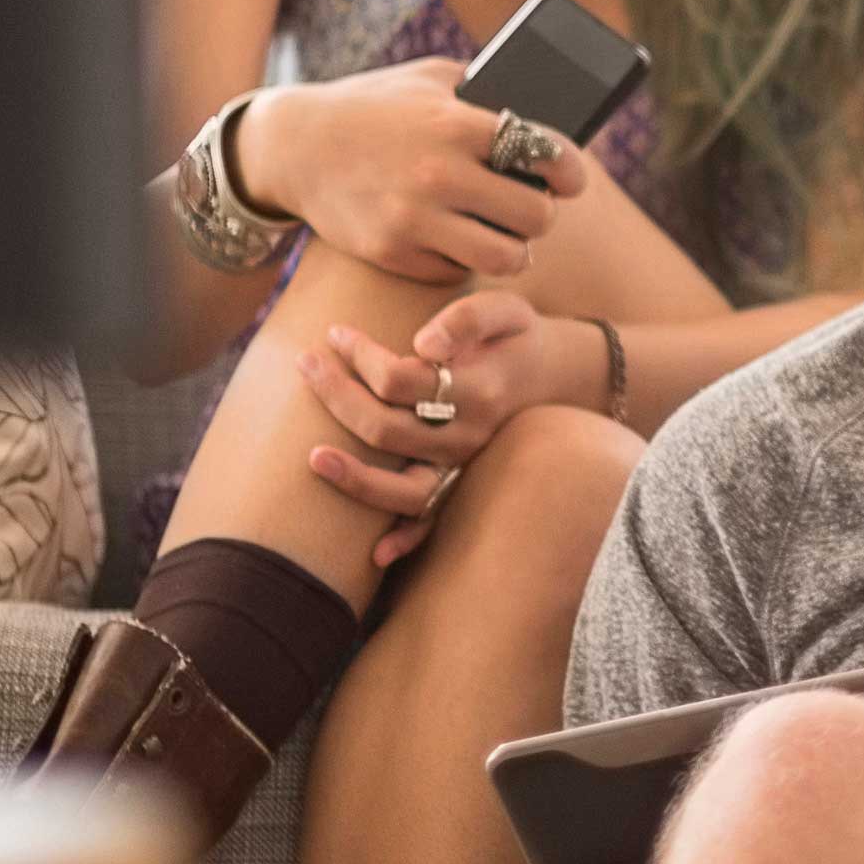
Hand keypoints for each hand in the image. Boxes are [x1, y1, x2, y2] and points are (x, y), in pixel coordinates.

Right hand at [236, 56, 589, 290]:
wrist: (295, 145)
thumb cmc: (372, 106)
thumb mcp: (429, 78)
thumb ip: (484, 93)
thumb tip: (544, 112)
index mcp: (455, 124)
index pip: (547, 154)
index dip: (570, 170)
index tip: (569, 176)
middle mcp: (438, 174)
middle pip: (537, 216)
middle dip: (541, 211)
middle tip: (530, 205)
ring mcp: (413, 219)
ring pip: (507, 257)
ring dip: (514, 247)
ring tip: (504, 233)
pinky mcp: (393, 253)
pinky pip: (459, 272)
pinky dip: (465, 260)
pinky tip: (456, 239)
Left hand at [293, 296, 590, 572]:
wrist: (558, 376)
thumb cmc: (516, 336)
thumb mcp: (504, 309)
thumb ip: (466, 319)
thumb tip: (423, 342)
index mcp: (477, 391)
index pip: (399, 379)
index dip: (360, 355)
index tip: (336, 333)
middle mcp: (470, 437)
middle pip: (387, 430)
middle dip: (337, 396)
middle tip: (306, 362)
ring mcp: (465, 467)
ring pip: (405, 490)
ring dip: (356, 479)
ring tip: (312, 457)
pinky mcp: (463, 483)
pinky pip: (435, 521)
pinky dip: (408, 541)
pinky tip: (376, 554)